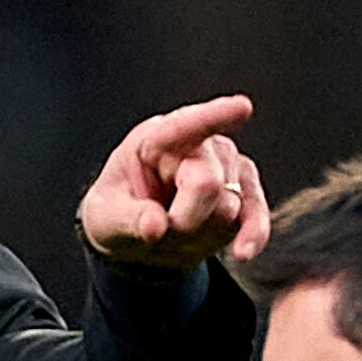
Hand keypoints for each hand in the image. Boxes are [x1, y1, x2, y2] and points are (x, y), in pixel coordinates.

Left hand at [79, 96, 268, 272]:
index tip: (242, 108)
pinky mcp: (245, 194)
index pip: (185, 126)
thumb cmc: (118, 215)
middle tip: (158, 230)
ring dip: (201, 235)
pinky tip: (242, 252)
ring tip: (176, 234)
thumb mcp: (105, 219)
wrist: (138, 240)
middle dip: (183, 220)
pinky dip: (251, 235)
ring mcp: (228, 167)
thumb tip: (155, 225)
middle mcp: (198, 145)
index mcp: (156, 139)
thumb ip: (126, 220)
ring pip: (230, 208)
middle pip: (207, 184)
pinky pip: (256, 216)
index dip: (214, 116)